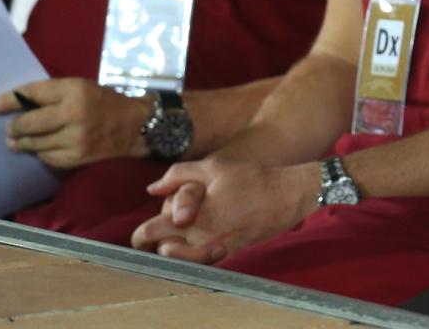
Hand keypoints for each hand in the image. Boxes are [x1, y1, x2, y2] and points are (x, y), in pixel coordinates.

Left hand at [0, 79, 149, 168]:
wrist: (136, 126)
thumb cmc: (105, 102)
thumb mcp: (81, 88)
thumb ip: (51, 95)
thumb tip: (14, 106)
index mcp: (74, 90)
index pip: (30, 95)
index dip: (6, 101)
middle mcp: (73, 113)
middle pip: (27, 123)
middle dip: (14, 128)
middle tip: (10, 130)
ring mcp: (75, 138)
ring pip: (33, 143)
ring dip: (23, 143)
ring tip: (19, 141)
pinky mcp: (76, 157)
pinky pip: (46, 157)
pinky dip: (41, 153)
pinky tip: (44, 148)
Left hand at [132, 158, 318, 262]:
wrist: (287, 196)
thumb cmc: (251, 179)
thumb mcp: (213, 167)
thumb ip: (177, 174)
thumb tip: (152, 189)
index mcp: (190, 218)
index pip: (150, 234)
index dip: (141, 234)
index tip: (145, 229)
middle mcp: (199, 238)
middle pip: (162, 251)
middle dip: (157, 242)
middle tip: (158, 234)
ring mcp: (214, 249)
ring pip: (180, 260)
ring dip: (174, 251)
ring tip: (175, 239)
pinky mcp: (228, 253)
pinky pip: (201, 261)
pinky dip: (193, 254)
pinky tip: (197, 242)